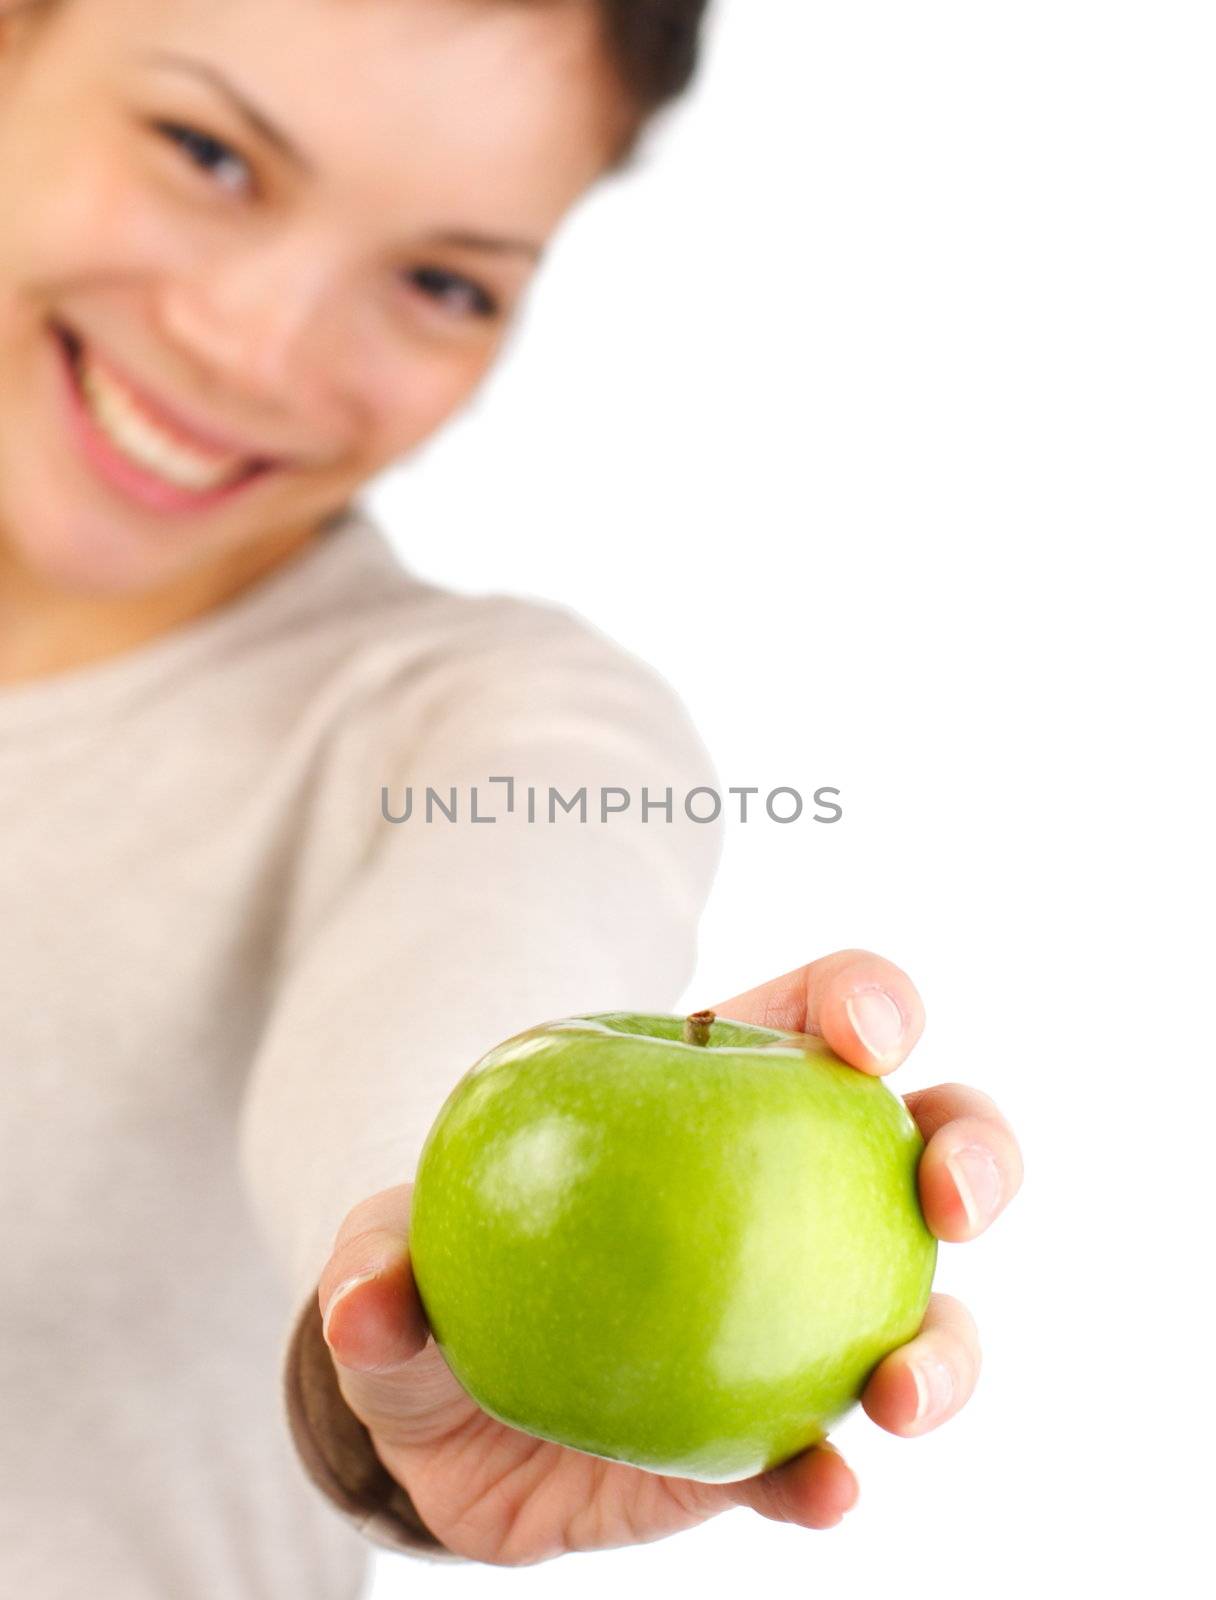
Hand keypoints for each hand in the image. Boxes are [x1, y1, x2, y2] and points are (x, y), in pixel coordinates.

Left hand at [317, 950, 1022, 1565]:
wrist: (447, 1418)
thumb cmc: (444, 1278)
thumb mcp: (390, 1251)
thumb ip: (377, 1257)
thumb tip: (373, 1298)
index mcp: (715, 1101)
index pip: (818, 1017)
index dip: (870, 1001)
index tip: (868, 1037)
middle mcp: (787, 1199)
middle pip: (927, 1148)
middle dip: (976, 1153)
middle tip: (952, 1199)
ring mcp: (796, 1322)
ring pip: (923, 1314)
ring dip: (946, 1347)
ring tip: (902, 1392)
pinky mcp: (773, 1441)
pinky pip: (824, 1457)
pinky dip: (832, 1476)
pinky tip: (820, 1491)